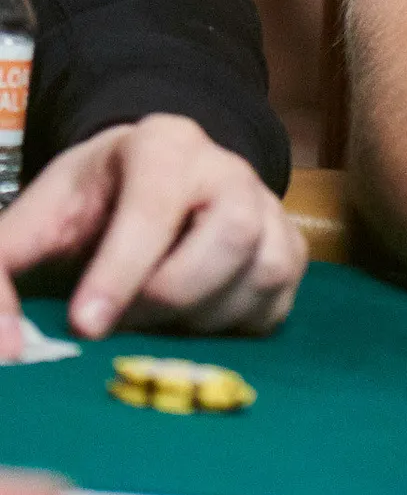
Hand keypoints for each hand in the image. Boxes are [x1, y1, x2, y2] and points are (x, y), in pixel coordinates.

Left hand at [0, 116, 304, 354]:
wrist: (151, 183)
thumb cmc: (94, 202)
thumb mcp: (37, 218)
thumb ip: (1, 269)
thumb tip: (5, 348)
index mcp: (165, 146)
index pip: (154, 206)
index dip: (121, 269)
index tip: (85, 324)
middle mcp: (231, 168)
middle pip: (230, 236)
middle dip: (171, 293)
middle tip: (124, 319)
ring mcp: (270, 209)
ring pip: (262, 274)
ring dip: (201, 317)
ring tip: (156, 316)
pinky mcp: (290, 250)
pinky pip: (277, 304)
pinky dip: (231, 327)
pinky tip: (192, 319)